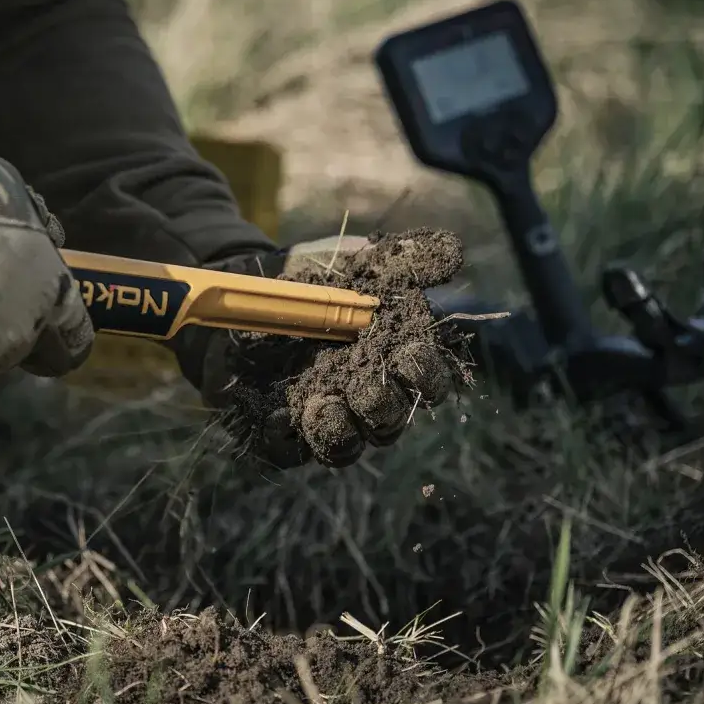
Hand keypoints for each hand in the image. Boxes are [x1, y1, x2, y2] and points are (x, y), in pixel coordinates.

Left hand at [169, 233, 461, 468]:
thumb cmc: (317, 278)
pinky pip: (290, 451)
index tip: (407, 355)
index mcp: (395, 360)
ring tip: (322, 408)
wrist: (249, 289)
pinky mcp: (283, 430)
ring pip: (346, 446)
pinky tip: (276, 417)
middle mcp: (366, 397)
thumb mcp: (359, 261)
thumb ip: (406, 258)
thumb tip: (454, 252)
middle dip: (381, 408)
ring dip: (340, 432)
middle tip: (361, 390)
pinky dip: (286, 439)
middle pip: (390, 422)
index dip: (423, 374)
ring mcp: (327, 417)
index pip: (427, 382)